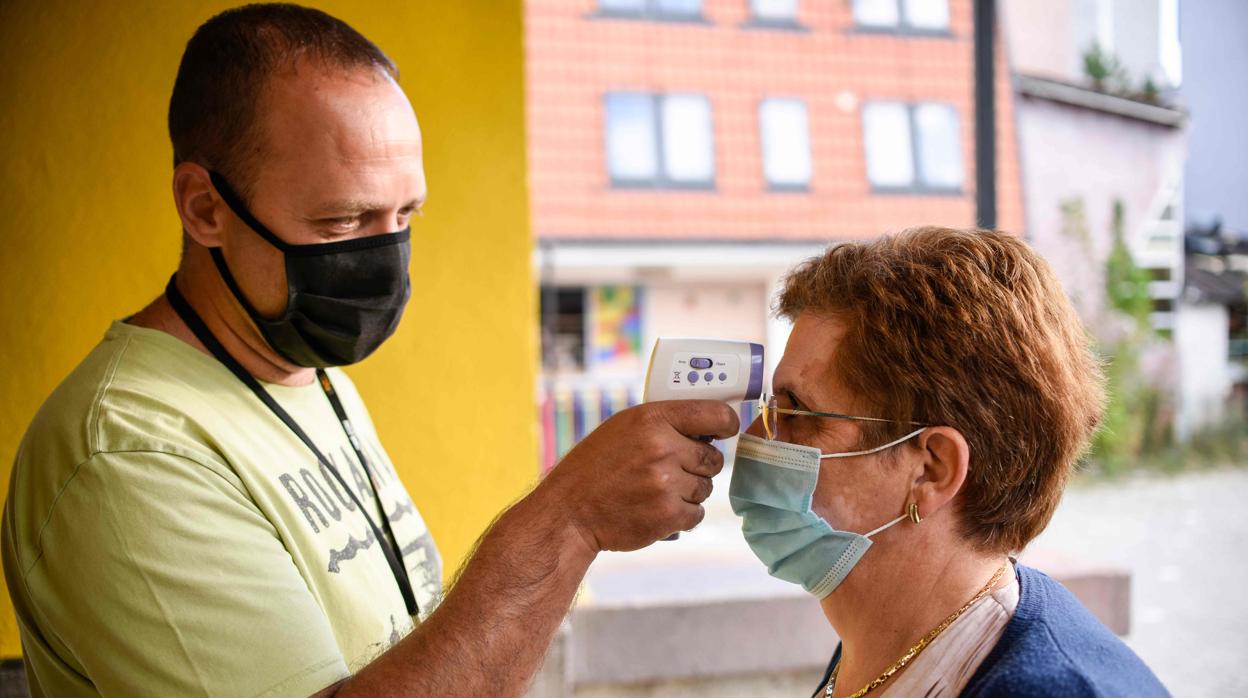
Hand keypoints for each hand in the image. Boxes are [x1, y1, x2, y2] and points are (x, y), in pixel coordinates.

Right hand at [541, 400, 739, 553]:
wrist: (569, 512)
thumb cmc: (596, 467)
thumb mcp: (623, 428)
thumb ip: (663, 424)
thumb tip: (707, 429)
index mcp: (652, 419)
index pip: (714, 414)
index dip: (727, 422)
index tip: (727, 429)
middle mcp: (662, 448)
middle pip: (714, 458)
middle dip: (700, 466)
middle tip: (675, 469)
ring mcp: (666, 484)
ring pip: (706, 488)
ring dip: (688, 492)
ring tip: (656, 491)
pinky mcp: (668, 516)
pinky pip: (696, 513)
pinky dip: (682, 515)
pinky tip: (657, 509)